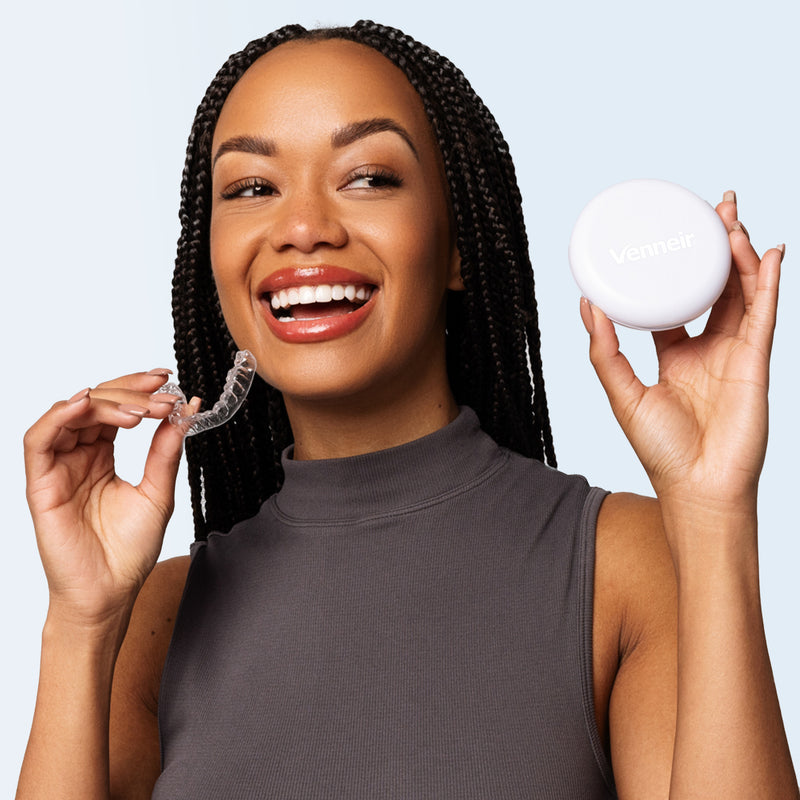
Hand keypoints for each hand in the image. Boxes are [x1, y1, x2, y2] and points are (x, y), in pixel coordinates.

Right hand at [24, 370, 192, 626]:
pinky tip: (87, 406)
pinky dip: (60, 416)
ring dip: (105, 403)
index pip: (115, 410)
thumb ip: (166, 450)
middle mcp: (77, 456)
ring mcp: (58, 468)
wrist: (110, 592)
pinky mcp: (41, 484)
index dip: (139, 390)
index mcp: (101, 456)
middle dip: (130, 393)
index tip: (169, 381)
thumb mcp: (158, 490)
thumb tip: (187, 408)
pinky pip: (38, 440)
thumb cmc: (129, 550)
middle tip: (162, 396)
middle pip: (94, 404)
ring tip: (140, 412)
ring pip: (70, 414)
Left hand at [580, 192, 783, 513]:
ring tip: (731, 218)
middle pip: (714, 286)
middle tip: (714, 207)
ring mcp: (735, 354)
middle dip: (716, 246)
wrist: (697, 487)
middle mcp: (707, 349)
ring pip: (741, 292)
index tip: (669, 237)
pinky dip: (768, 282)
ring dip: (739, 254)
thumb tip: (586, 304)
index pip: (676, 302)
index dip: (675, 270)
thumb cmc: (660, 449)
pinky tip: (768, 253)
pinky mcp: (757, 362)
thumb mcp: (622, 393)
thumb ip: (604, 350)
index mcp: (675, 355)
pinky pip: (765, 313)